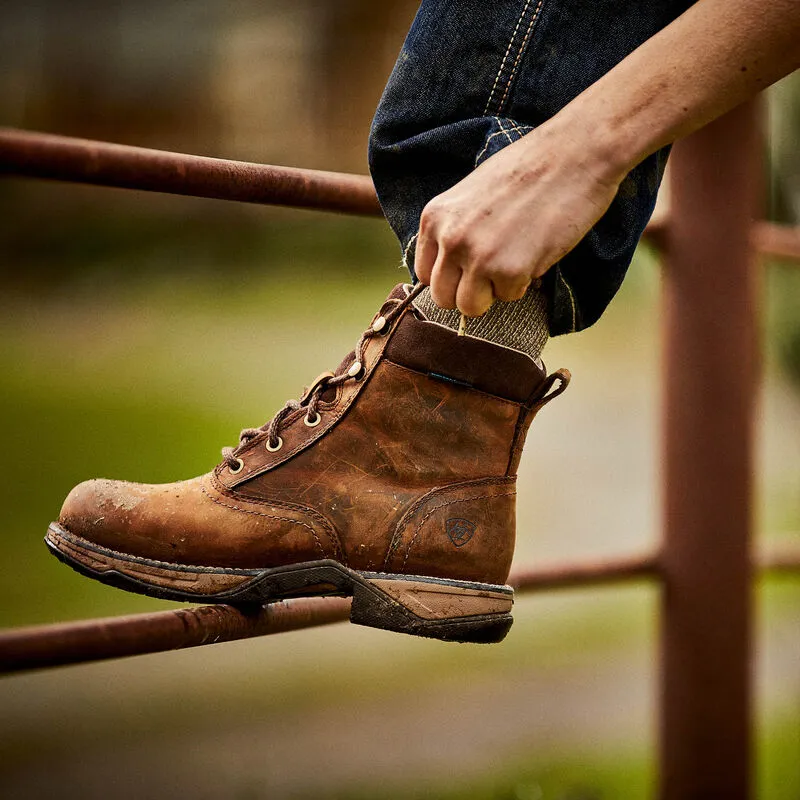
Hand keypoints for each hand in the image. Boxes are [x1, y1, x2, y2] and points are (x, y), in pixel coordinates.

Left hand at [414, 119, 624, 316]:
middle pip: (443, 297)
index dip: (449, 277)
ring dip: (493, 293)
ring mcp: (478, 256)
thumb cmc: (529, 169)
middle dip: (468, 292)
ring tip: (513, 263)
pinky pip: (508, 297)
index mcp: (435, 217)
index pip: (424, 274)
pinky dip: (523, 283)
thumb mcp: (471, 195)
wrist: (575, 153)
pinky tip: (533, 253)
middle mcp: (449, 238)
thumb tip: (453, 269)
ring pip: (470, 307)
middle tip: (493, 274)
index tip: (468, 271)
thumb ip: (456, 228)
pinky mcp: (509, 270)